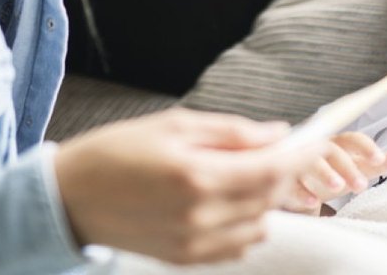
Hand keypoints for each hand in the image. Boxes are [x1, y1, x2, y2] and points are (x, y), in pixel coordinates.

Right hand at [54, 108, 317, 263]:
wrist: (70, 198)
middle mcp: (200, 216)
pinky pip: (239, 246)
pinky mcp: (187, 259)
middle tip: (280, 151)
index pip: (271, 170)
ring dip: (264, 200)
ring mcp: (195, 243)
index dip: (300, 155)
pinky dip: (245, 224)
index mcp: (197, 176)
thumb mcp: (174, 125)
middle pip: (270, 197)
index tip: (316, 140)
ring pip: (260, 224)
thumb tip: (278, 134)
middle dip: (283, 172)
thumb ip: (231, 132)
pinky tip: (227, 203)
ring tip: (242, 175)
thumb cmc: (117, 151)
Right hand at [280, 132, 386, 213]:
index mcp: (336, 143)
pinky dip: (302, 191)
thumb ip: (373, 164)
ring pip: (309, 161)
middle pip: (331, 150)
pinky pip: (291, 181)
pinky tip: (314, 202)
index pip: (352, 139)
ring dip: (324, 173)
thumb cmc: (329, 172)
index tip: (380, 159)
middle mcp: (317, 147)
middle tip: (361, 186)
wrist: (294, 181)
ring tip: (338, 188)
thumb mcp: (352, 169)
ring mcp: (298, 161)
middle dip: (347, 166)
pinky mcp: (284, 177)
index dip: (366, 147)